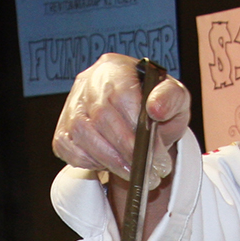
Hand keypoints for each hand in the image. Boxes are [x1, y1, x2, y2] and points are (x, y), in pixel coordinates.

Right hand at [53, 53, 191, 184]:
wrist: (142, 118)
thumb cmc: (156, 106)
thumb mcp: (175, 98)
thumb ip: (171, 99)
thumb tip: (156, 108)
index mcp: (116, 68)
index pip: (120, 94)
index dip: (135, 126)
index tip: (153, 151)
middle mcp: (89, 82)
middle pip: (100, 116)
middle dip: (125, 150)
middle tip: (147, 171)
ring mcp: (72, 105)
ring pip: (82, 134)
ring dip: (110, 160)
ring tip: (133, 173)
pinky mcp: (64, 128)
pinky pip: (68, 148)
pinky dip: (90, 161)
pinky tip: (109, 164)